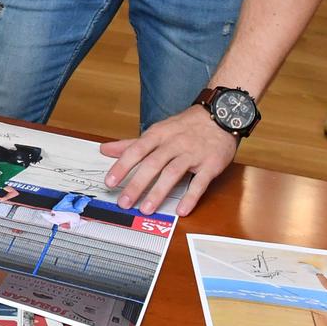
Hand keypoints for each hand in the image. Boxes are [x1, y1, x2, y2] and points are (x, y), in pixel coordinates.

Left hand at [99, 106, 239, 215]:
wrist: (221, 115)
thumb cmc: (186, 126)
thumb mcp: (157, 130)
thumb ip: (131, 144)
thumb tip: (105, 149)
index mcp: (158, 135)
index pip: (136, 150)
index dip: (122, 166)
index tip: (110, 181)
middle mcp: (174, 144)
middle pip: (152, 164)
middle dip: (137, 184)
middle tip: (124, 202)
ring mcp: (193, 154)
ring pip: (173, 173)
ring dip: (158, 192)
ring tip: (146, 208)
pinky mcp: (211, 164)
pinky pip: (200, 182)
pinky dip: (191, 197)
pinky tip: (181, 210)